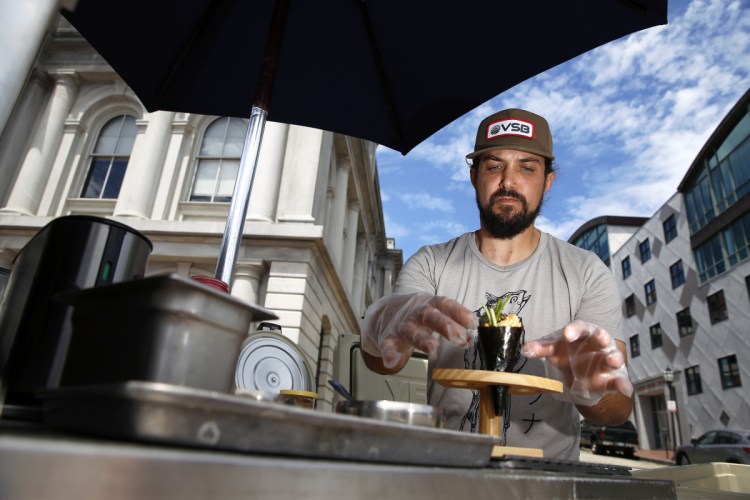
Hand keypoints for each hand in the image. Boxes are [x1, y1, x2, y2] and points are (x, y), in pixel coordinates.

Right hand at [362, 293, 476, 368]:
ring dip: (421, 339)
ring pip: (411, 331)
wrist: (385, 311)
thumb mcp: (435, 312)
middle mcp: (416, 312)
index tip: (473, 323)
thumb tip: (471, 339)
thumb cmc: (418, 314)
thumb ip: (453, 324)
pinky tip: (391, 360)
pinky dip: (388, 353)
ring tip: (432, 349)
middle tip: (460, 338)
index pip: (445, 304)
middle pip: (430, 316)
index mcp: (430, 304)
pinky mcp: (388, 337)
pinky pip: (387, 345)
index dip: (459, 312)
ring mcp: (401, 325)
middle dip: (445, 326)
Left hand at [522, 320, 632, 406]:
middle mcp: (598, 344)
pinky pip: (620, 380)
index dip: (574, 329)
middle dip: (602, 337)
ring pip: (613, 356)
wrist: (580, 376)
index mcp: (583, 334)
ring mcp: (607, 360)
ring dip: (614, 358)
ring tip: (613, 361)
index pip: (580, 327)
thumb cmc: (568, 355)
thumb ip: (541, 348)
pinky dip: (624, 384)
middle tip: (602, 338)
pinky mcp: (613, 377)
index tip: (567, 334)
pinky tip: (627, 389)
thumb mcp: (554, 351)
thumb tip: (525, 349)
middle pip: (602, 337)